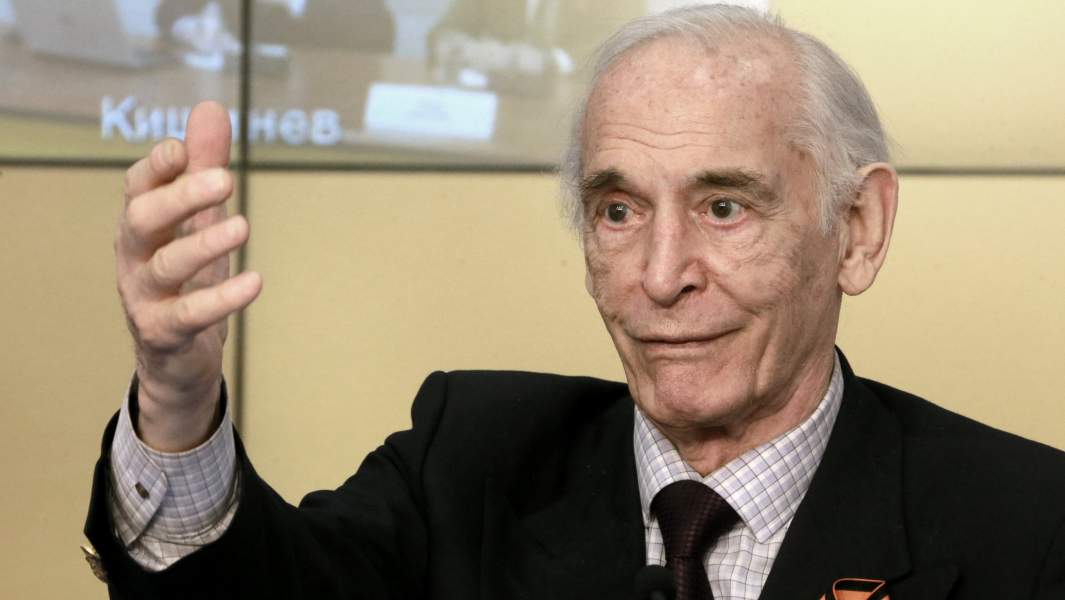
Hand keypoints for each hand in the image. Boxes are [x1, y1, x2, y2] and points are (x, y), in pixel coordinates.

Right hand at [115, 101, 261, 450]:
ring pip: (166, 266)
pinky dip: (222, 298)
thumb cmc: (187, 278)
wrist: (176, 358)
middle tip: (226, 180)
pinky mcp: (165, 332)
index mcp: (141, 224)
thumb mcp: (197, 221)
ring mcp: (145, 296)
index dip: (157, 167)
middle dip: (181, 197)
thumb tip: (210, 107)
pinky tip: (255, 282)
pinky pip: (190, 313)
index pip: (138, 187)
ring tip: (244, 226)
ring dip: (205, 243)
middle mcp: (135, 257)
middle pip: (144, 219)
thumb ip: (203, 167)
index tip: (182, 149)